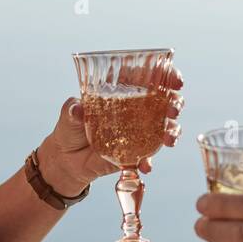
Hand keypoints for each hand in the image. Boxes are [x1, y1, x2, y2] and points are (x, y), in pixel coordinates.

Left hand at [38, 66, 184, 196]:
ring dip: (173, 131)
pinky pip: (150, 156)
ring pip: (166, 127)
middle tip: (173, 110)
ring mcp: (140, 131)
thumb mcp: (68, 114)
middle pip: (167, 100)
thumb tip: (77, 109)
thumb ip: (72, 109)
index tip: (176, 82)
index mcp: (124, 90)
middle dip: (176, 103)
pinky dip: (150, 161)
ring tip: (168, 140)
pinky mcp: (136, 152)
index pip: (151, 76)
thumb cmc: (69, 128)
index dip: (168, 75)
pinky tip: (145, 166)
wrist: (66, 161)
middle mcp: (137, 109)